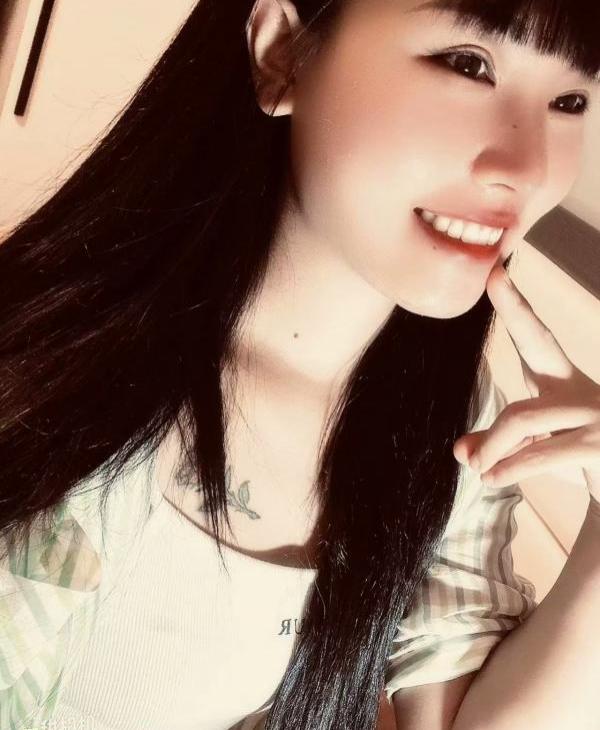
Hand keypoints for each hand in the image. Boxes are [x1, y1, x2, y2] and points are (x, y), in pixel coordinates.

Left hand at [453, 264, 599, 508]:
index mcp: (562, 382)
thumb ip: (496, 446)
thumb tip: (460, 451)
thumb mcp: (533, 450)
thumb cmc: (580, 459)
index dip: (514, 307)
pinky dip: (510, 466)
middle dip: (516, 307)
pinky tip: (492, 477)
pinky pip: (541, 452)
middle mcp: (578, 389)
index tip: (495, 272)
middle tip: (495, 276)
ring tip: (478, 468)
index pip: (534, 339)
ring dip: (493, 447)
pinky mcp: (599, 445)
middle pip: (539, 341)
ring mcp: (593, 414)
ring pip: (521, 417)